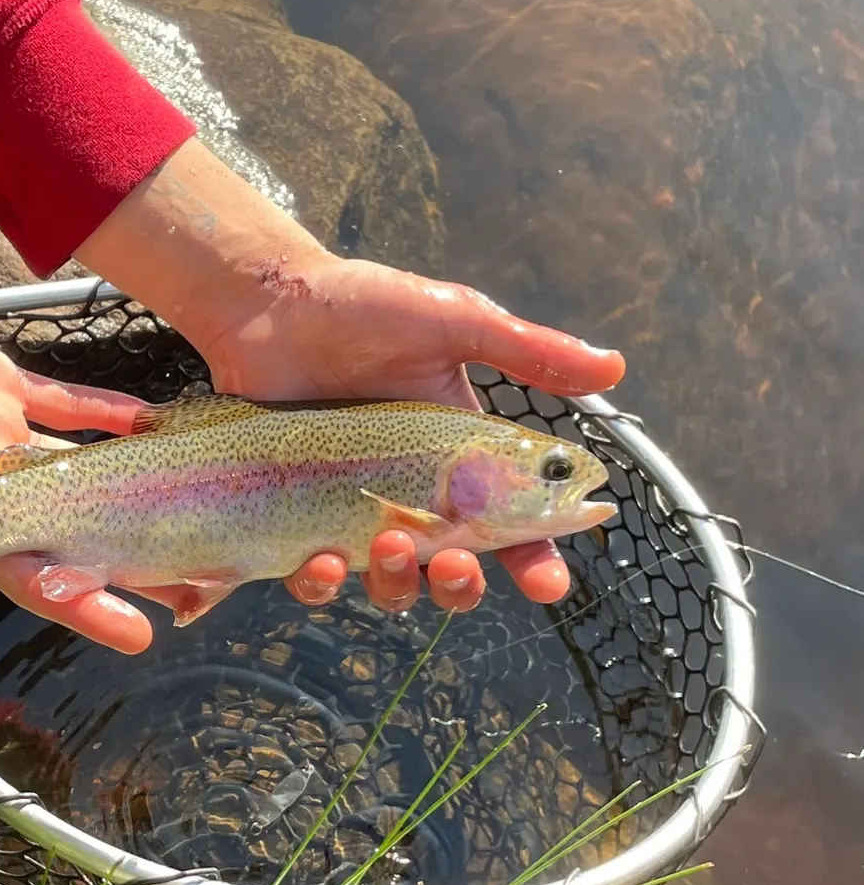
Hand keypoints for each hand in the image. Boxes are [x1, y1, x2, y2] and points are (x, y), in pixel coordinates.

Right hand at [0, 257, 167, 649]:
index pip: (24, 569)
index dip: (80, 600)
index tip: (139, 632)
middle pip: (68, 527)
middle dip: (126, 552)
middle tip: (199, 575)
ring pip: (75, 467)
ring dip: (128, 482)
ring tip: (191, 499)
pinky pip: (62, 402)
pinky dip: (104, 411)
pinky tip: (149, 419)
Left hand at [192, 251, 624, 613]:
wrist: (269, 301)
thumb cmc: (363, 305)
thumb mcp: (453, 322)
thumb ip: (527, 350)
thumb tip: (616, 368)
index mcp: (460, 455)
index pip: (512, 524)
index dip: (536, 561)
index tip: (547, 582)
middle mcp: (412, 490)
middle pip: (453, 569)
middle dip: (461, 582)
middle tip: (454, 559)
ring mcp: (352, 506)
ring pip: (389, 582)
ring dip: (397, 584)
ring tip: (387, 544)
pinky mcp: (297, 513)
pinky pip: (313, 572)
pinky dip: (321, 582)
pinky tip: (320, 561)